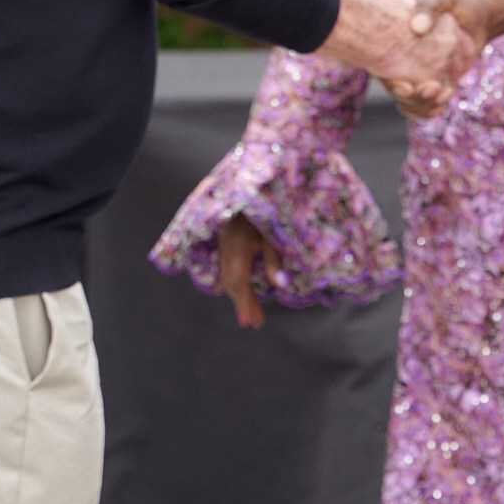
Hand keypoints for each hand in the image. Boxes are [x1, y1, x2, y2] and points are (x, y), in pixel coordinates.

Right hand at [218, 212, 283, 328]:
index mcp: (238, 245)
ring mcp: (223, 241)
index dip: (244, 303)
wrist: (249, 179)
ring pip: (226, 274)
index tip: (249, 323)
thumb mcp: (274, 231)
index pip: (239, 282)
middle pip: (231, 282)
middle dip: (242, 303)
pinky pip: (223, 264)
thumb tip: (279, 286)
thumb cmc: (268, 202)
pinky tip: (224, 289)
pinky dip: (228, 279)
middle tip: (254, 322)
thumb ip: (275, 258)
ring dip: (237, 293)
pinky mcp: (224, 237)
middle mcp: (226, 246)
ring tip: (249, 311)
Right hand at [371, 0, 476, 118]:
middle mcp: (402, 62)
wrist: (477, 17)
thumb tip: (418, 27)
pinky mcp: (434, 84)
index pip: (386, 67)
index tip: (405, 86)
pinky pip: (424, 104)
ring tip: (442, 94)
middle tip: (432, 88)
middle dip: (412, 97)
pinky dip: (429, 109)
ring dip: (423, 105)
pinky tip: (440, 105)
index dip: (392, 81)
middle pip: (399, 90)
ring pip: (411, 101)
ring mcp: (417, 75)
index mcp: (396, 42)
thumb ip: (429, 6)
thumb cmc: (455, 4)